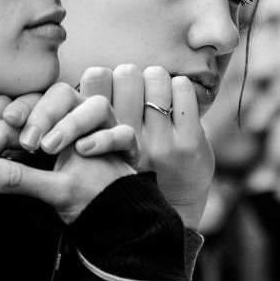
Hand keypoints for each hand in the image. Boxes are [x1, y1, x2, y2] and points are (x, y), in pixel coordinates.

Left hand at [0, 85, 136, 223]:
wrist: (119, 211)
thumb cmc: (81, 192)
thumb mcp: (41, 187)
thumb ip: (12, 172)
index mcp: (57, 123)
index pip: (34, 103)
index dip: (18, 109)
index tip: (5, 122)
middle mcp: (82, 119)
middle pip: (63, 94)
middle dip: (42, 113)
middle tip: (28, 140)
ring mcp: (107, 128)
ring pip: (95, 105)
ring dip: (72, 123)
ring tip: (53, 147)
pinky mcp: (126, 144)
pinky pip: (122, 132)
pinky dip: (104, 138)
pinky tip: (86, 150)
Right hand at [78, 65, 213, 230]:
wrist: (168, 208)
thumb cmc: (126, 170)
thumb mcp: (96, 152)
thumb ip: (90, 119)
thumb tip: (91, 73)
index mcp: (98, 137)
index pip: (95, 76)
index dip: (104, 77)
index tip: (110, 89)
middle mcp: (126, 138)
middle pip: (127, 73)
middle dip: (132, 76)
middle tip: (135, 89)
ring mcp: (160, 141)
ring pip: (156, 77)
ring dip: (157, 80)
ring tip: (155, 94)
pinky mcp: (189, 142)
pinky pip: (183, 90)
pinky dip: (180, 89)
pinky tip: (175, 103)